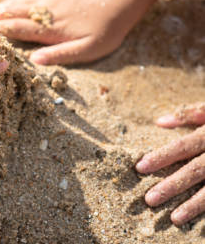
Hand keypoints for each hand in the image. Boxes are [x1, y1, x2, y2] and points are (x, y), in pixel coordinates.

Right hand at [0, 0, 131, 64]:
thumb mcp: (88, 49)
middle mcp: (40, 9)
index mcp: (48, 26)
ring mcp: (42, 0)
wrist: (118, 2)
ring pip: (9, 3)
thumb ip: (61, 55)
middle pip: (4, 12)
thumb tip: (34, 62)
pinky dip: (2, 3)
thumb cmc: (104, 31)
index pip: (12, 26)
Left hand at [136, 103, 204, 225]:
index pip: (183, 146)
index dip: (162, 156)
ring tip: (174, 217)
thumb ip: (190, 114)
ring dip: (194, 205)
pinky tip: (201, 222)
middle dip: (172, 186)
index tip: (140, 167)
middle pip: (195, 170)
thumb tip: (159, 122)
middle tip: (150, 200)